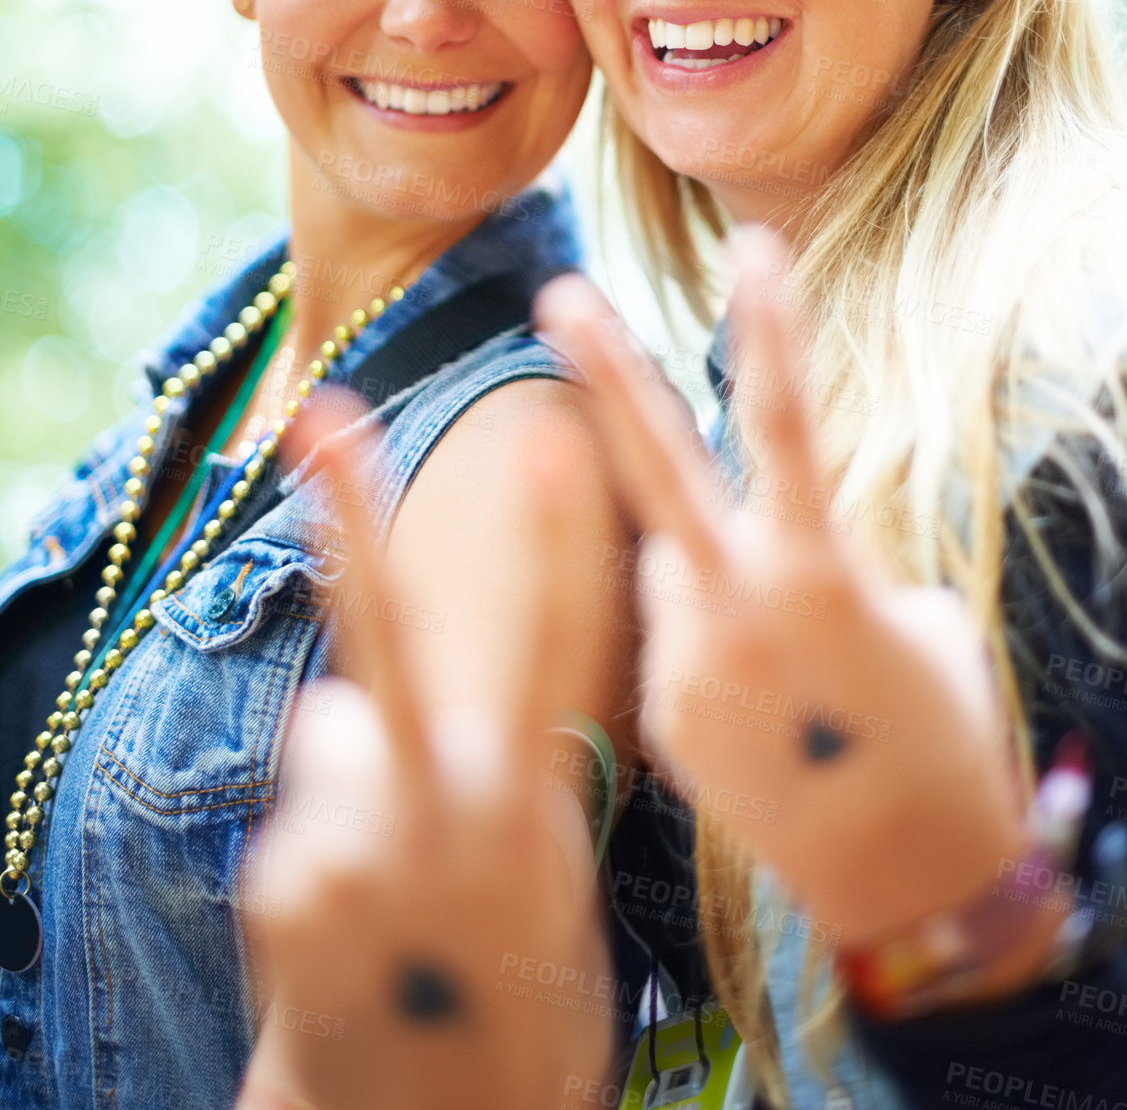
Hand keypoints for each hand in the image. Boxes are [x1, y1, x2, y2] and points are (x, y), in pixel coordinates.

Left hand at [236, 397, 612, 1109]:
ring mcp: (342, 852)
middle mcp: (431, 820)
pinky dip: (325, 846)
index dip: (558, 543)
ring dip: (361, 787)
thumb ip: (469, 772)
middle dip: (352, 515)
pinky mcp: (277, 886)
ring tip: (402, 897)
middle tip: (322, 413)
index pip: (549, 652)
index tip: (557, 440)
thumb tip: (335, 700)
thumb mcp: (534, 882)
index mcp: (523, 814)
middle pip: (385, 639)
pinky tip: (357, 928)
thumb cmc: (522, 1005)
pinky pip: (303, 813)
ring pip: (341, 741)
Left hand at [536, 225, 1032, 952]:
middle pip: (657, 466)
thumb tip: (734, 553)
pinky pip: (675, 642)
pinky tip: (768, 719)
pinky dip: (712, 653)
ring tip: (793, 673)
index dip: (771, 328)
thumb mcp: (904, 625)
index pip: (785, 423)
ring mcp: (684, 662)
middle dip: (608, 371)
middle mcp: (733, 607)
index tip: (750, 244)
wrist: (907, 883)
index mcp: (815, 572)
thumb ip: (809, 567)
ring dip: (716, 585)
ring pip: (674, 570)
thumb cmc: (935, 737)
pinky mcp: (659, 715)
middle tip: (557, 292)